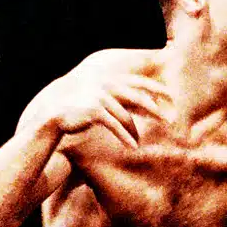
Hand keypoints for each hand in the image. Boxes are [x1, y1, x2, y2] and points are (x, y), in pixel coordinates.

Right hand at [37, 64, 173, 149]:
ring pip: (126, 116)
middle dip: (155, 109)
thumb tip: (149, 107)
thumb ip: (124, 101)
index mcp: (111, 80)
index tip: (171, 96)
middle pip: (138, 97)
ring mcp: (101, 97)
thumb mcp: (105, 101)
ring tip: (140, 143)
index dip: (156, 88)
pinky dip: (125, 137)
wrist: (55, 111)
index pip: (139, 82)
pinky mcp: (95, 110)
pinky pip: (115, 126)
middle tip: (169, 120)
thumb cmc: (82, 107)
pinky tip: (133, 147)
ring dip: (135, 131)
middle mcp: (107, 85)